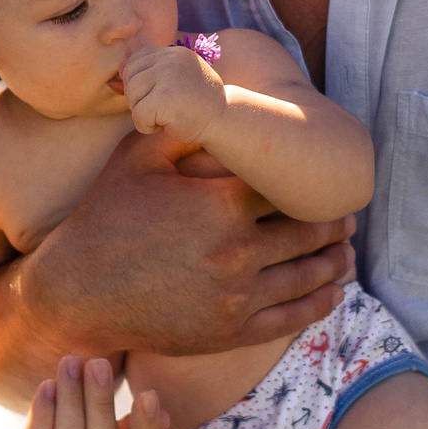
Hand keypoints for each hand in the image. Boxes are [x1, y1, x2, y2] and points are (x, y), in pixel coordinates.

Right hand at [20, 131, 353, 359]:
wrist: (76, 293)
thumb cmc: (104, 218)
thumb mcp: (137, 158)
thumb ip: (183, 126)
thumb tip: (212, 96)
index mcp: (220, 204)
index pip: (287, 187)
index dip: (311, 180)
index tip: (325, 177)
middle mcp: (236, 251)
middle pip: (307, 231)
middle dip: (334, 223)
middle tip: (351, 214)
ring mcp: (236, 297)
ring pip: (307, 275)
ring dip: (335, 261)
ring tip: (347, 251)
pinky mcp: (230, 332)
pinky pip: (291, 317)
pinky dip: (319, 303)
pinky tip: (333, 291)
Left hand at [119, 44, 226, 145]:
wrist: (223, 122)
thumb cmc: (196, 106)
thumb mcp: (173, 83)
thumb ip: (148, 76)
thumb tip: (115, 76)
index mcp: (173, 53)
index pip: (136, 61)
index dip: (140, 84)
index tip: (159, 97)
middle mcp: (171, 59)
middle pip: (130, 78)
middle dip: (139, 99)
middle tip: (162, 110)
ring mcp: (169, 76)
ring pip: (132, 96)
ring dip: (143, 113)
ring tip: (165, 116)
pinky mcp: (166, 98)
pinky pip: (138, 115)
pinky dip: (147, 127)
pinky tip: (166, 126)